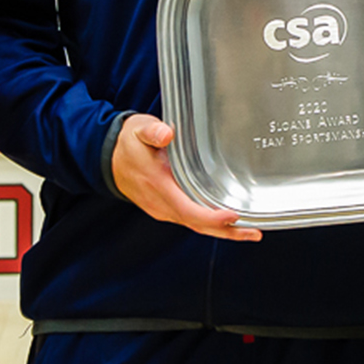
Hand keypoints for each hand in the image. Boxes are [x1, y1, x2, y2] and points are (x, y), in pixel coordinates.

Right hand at [109, 114, 259, 241]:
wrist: (109, 159)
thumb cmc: (129, 144)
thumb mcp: (139, 130)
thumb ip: (152, 131)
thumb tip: (166, 134)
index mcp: (158, 186)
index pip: (188, 210)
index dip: (211, 217)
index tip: (232, 216)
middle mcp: (162, 204)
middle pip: (197, 225)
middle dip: (227, 232)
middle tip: (254, 233)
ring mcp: (163, 209)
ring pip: (196, 226)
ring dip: (222, 231)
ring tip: (249, 232)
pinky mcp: (166, 208)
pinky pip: (191, 220)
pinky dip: (210, 224)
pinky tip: (228, 222)